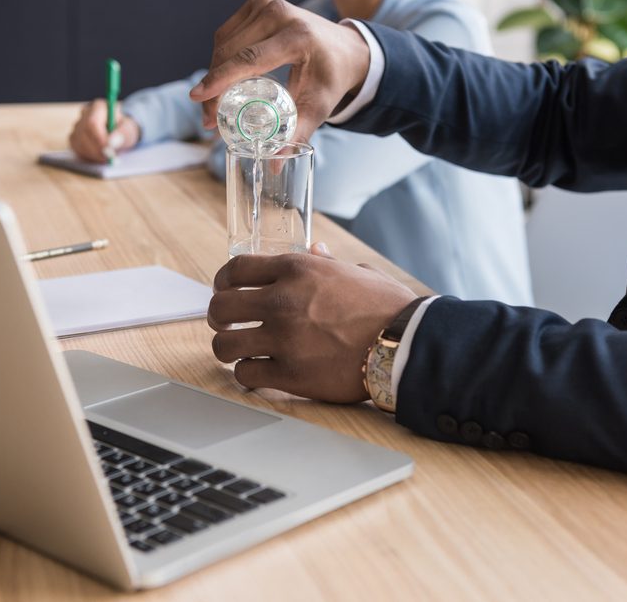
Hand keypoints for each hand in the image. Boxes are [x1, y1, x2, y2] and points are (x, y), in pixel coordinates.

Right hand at [68, 99, 140, 162]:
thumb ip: (122, 134)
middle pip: (84, 133)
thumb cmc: (124, 129)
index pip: (93, 123)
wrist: (119, 133)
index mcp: (99, 106)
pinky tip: (99, 156)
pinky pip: (77, 148)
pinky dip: (88, 155)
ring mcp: (77, 124)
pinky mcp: (74, 137)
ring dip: (94, 154)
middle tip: (110, 159)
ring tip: (108, 157)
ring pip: (79, 142)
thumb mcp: (129, 130)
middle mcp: (85, 112)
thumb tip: (111, 144)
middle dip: (97, 149)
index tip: (110, 152)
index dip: (99, 140)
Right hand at [189, 0, 370, 143]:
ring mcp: (267, 3)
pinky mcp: (258, 3)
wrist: (346, 47)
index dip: (220, 79)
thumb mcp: (320, 105)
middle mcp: (280, 13)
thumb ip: (298, 133)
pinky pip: (227, 33)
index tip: (198, 97)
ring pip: (224, 42)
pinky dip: (220, 57)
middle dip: (214, 86)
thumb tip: (273, 163)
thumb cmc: (332, 78)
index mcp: (298, 36)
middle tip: (208, 119)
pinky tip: (222, 80)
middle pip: (232, 51)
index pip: (250, 58)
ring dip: (213, 73)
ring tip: (213, 105)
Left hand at [208, 243, 417, 402]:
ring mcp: (283, 339)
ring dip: (230, 348)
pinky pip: (246, 375)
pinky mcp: (289, 375)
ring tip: (241, 351)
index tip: (225, 291)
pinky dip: (249, 374)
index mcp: (295, 269)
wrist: (406, 345)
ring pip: (224, 345)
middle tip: (228, 325)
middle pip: (221, 307)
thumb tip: (314, 250)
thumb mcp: (356, 272)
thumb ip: (326, 263)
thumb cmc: (387, 307)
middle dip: (220, 317)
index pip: (234, 270)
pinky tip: (260, 371)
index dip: (223, 282)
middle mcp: (282, 301)